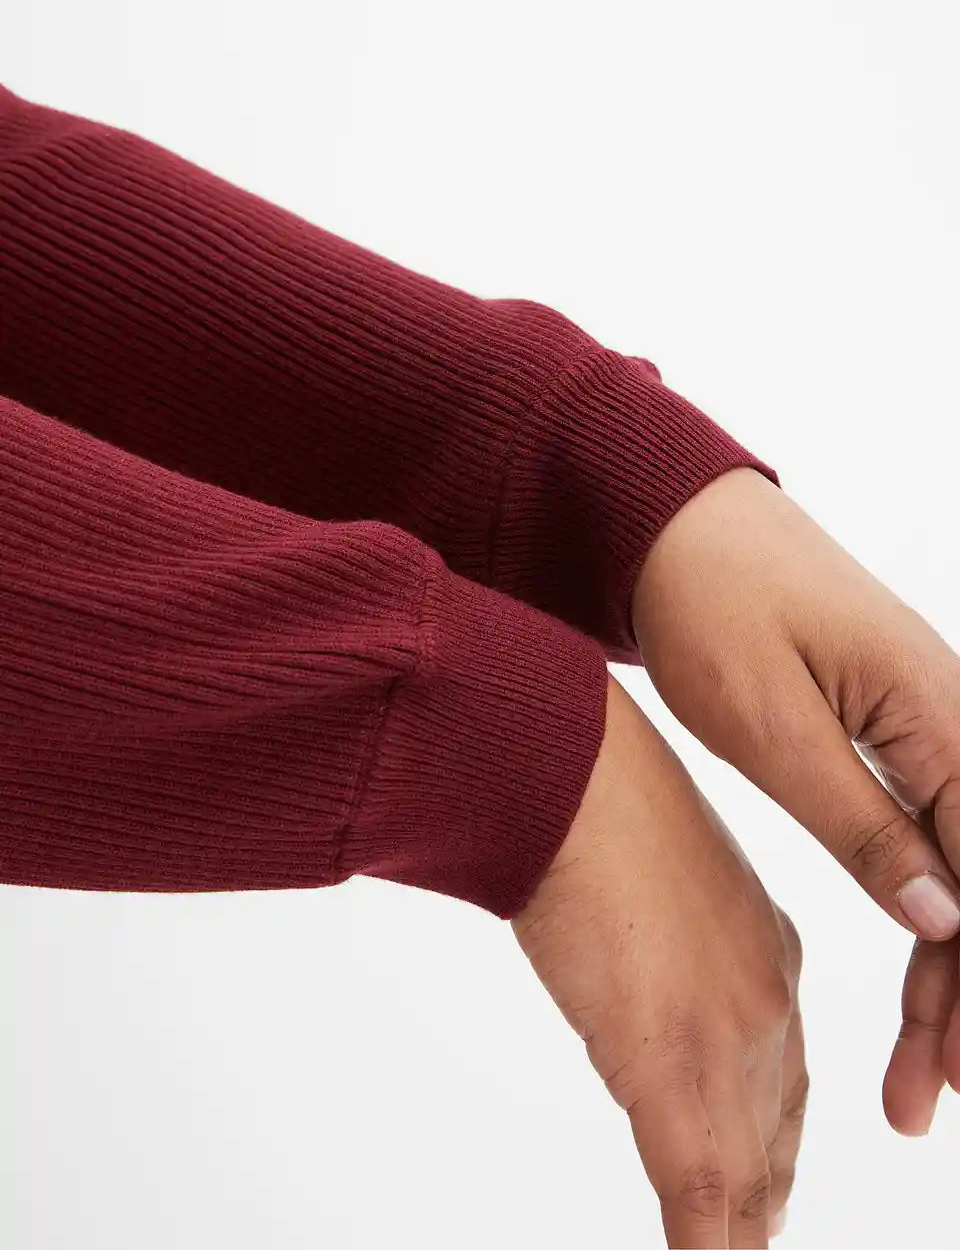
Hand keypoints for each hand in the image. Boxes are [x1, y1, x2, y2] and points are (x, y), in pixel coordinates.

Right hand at [513, 673, 803, 1247]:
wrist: (573, 779)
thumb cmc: (596, 796)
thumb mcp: (654, 867)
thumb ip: (666, 931)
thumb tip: (630, 962)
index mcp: (766, 944)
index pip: (786, 1064)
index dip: (775, 1129)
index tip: (763, 1167)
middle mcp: (766, 999)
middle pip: (776, 1126)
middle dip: (764, 1187)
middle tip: (755, 1230)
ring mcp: (728, 1041)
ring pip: (746, 1173)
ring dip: (737, 1227)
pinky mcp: (672, 1069)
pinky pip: (699, 1192)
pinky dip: (703, 1244)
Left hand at [630, 464, 959, 1134]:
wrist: (674, 522)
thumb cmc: (710, 602)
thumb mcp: (771, 723)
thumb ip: (862, 822)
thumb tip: (946, 920)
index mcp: (940, 713)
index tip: (957, 1074)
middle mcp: (954, 718)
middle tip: (929, 1097)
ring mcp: (927, 722)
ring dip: (951, 966)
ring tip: (921, 1069)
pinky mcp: (890, 728)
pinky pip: (934, 830)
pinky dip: (928, 904)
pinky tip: (926, 963)